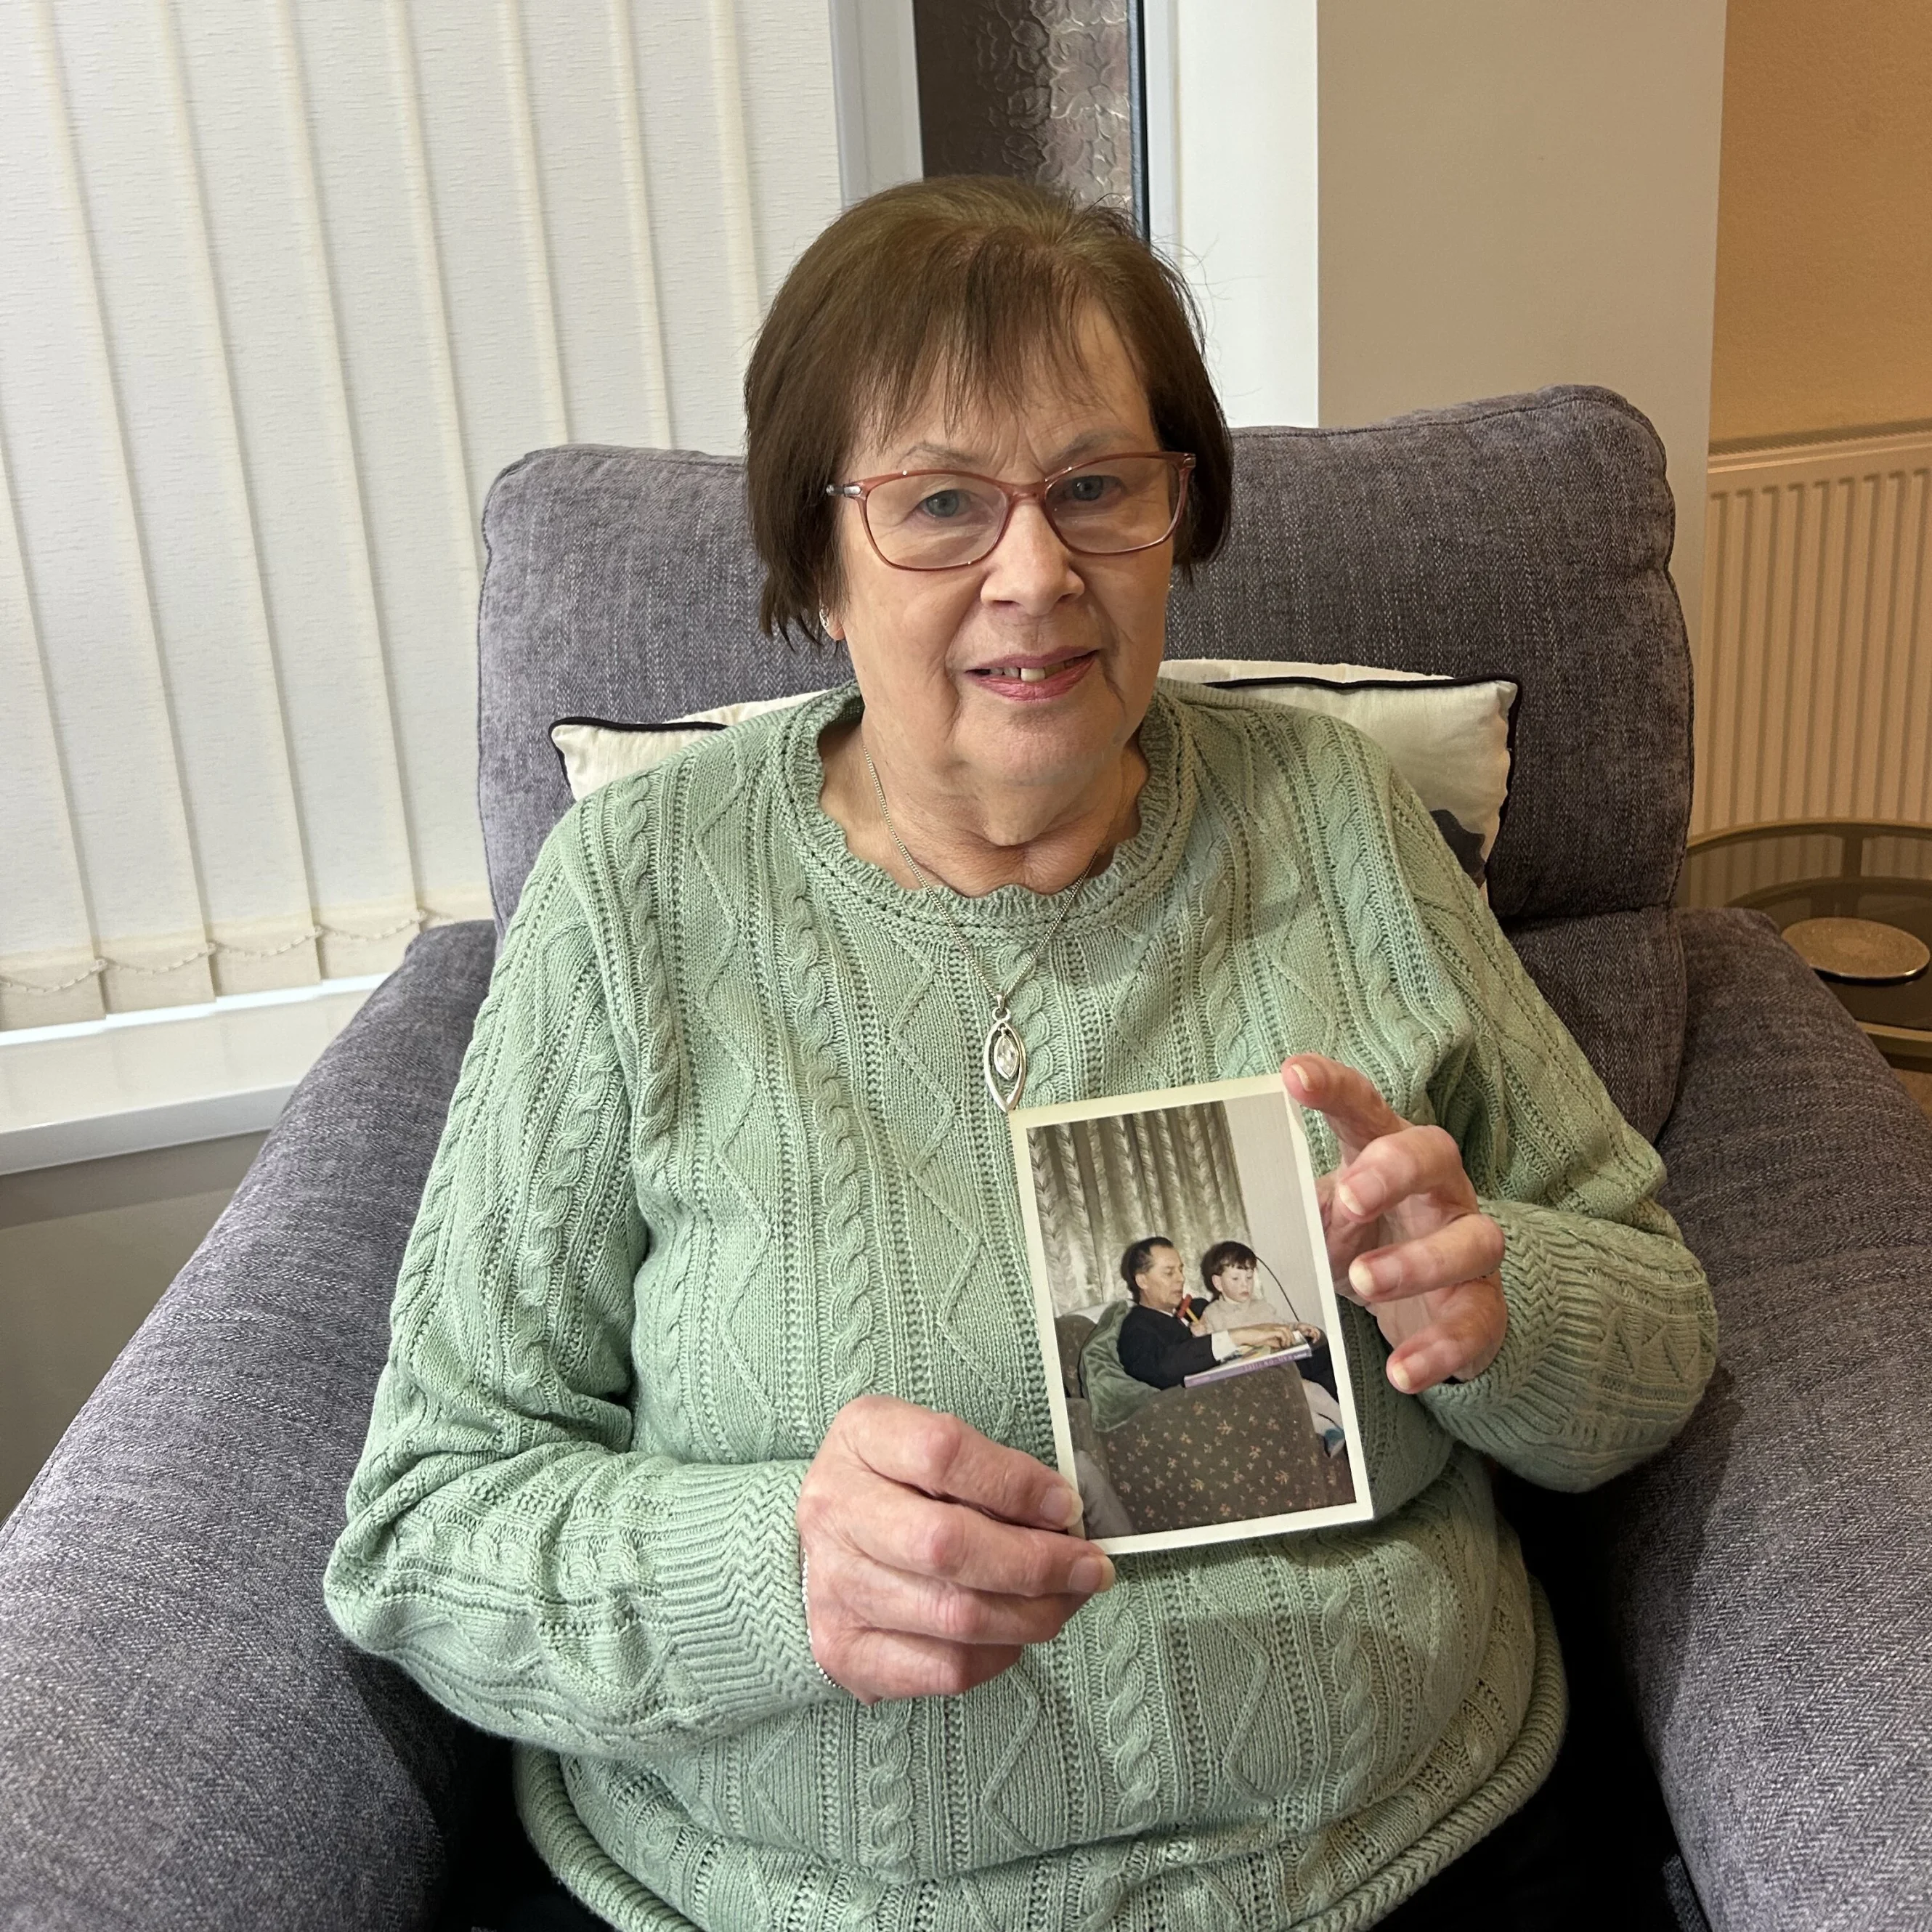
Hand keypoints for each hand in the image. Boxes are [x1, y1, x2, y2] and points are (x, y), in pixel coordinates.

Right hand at [796, 1394, 1114, 1703]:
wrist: (822, 1539)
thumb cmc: (894, 1482)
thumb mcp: (927, 1439)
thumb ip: (987, 1466)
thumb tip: (1062, 1514)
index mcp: (861, 1438)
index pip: (943, 1453)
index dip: (1016, 1483)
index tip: (1066, 1507)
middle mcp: (836, 1511)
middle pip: (947, 1545)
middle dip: (1038, 1562)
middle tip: (1089, 1567)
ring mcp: (835, 1587)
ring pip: (955, 1616)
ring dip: (1033, 1614)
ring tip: (1067, 1599)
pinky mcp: (845, 1651)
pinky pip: (944, 1669)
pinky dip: (999, 1655)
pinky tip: (1015, 1632)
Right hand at [1229, 1323, 1295, 1354]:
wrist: (1242, 1335)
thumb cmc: (1250, 1337)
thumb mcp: (1264, 1340)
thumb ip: (1272, 1342)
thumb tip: (1279, 1345)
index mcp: (1271, 1326)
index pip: (1283, 1328)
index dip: (1289, 1334)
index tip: (1290, 1343)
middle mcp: (1272, 1325)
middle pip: (1286, 1327)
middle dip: (1291, 1336)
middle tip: (1291, 1344)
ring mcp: (1271, 1327)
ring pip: (1285, 1328)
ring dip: (1288, 1337)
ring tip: (1286, 1345)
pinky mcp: (1269, 1330)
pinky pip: (1281, 1332)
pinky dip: (1284, 1338)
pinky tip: (1282, 1344)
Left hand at [1283, 1055, 1506, 1393]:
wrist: (1429, 1311)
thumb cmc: (1368, 1243)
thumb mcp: (1327, 1220)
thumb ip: (1298, 1207)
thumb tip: (1250, 1207)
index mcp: (1390, 1156)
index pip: (1366, 1110)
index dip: (1334, 1088)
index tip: (1294, 1076)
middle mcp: (1440, 1193)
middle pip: (1437, 1155)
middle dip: (1394, 1170)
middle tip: (1350, 1195)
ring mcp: (1470, 1249)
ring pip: (1471, 1241)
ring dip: (1416, 1262)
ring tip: (1363, 1281)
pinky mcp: (1483, 1310)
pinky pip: (1474, 1325)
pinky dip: (1437, 1350)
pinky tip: (1401, 1371)